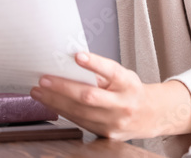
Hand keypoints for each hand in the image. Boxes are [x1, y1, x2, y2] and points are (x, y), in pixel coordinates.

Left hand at [29, 51, 190, 140]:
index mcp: (128, 84)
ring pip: (80, 112)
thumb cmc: (131, 91)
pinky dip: (63, 112)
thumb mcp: (122, 76)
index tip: (78, 56)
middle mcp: (123, 104)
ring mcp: (115, 122)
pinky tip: (50, 104)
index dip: (95, 64)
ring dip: (56, 101)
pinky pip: (80, 122)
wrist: (151, 116)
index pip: (111, 72)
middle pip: (89, 97)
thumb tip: (69, 62)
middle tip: (44, 79)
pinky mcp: (106, 134)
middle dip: (63, 87)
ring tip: (39, 92)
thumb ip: (100, 72)